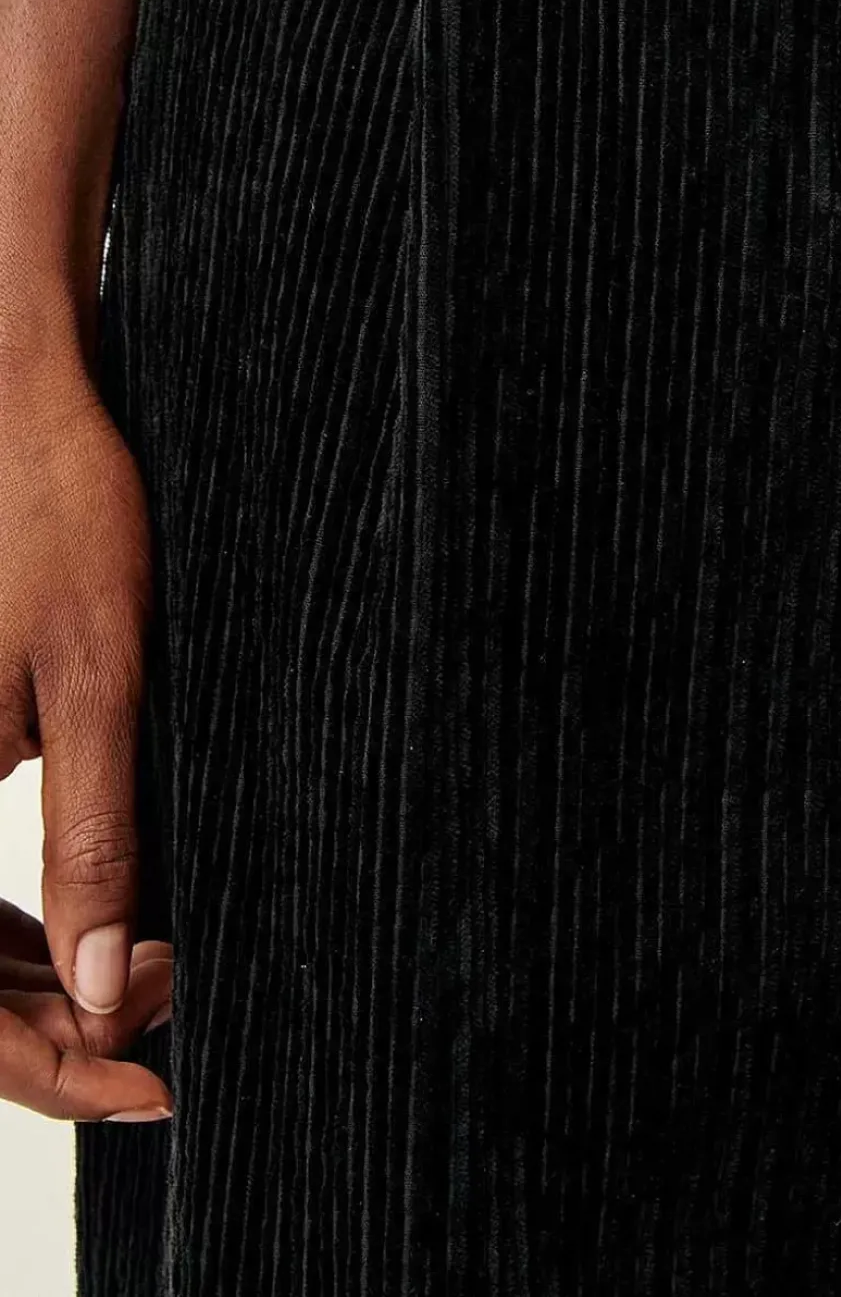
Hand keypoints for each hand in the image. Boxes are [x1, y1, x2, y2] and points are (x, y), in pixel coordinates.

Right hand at [0, 340, 170, 1119]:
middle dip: (52, 1039)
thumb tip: (100, 992)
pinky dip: (11, 936)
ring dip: (33, 993)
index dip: (49, 1068)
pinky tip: (97, 940)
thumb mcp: (99, 681)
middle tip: (173, 1046)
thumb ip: (96, 838)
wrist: (18, 408)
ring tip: (157, 988)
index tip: (159, 1083)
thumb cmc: (63, 517)